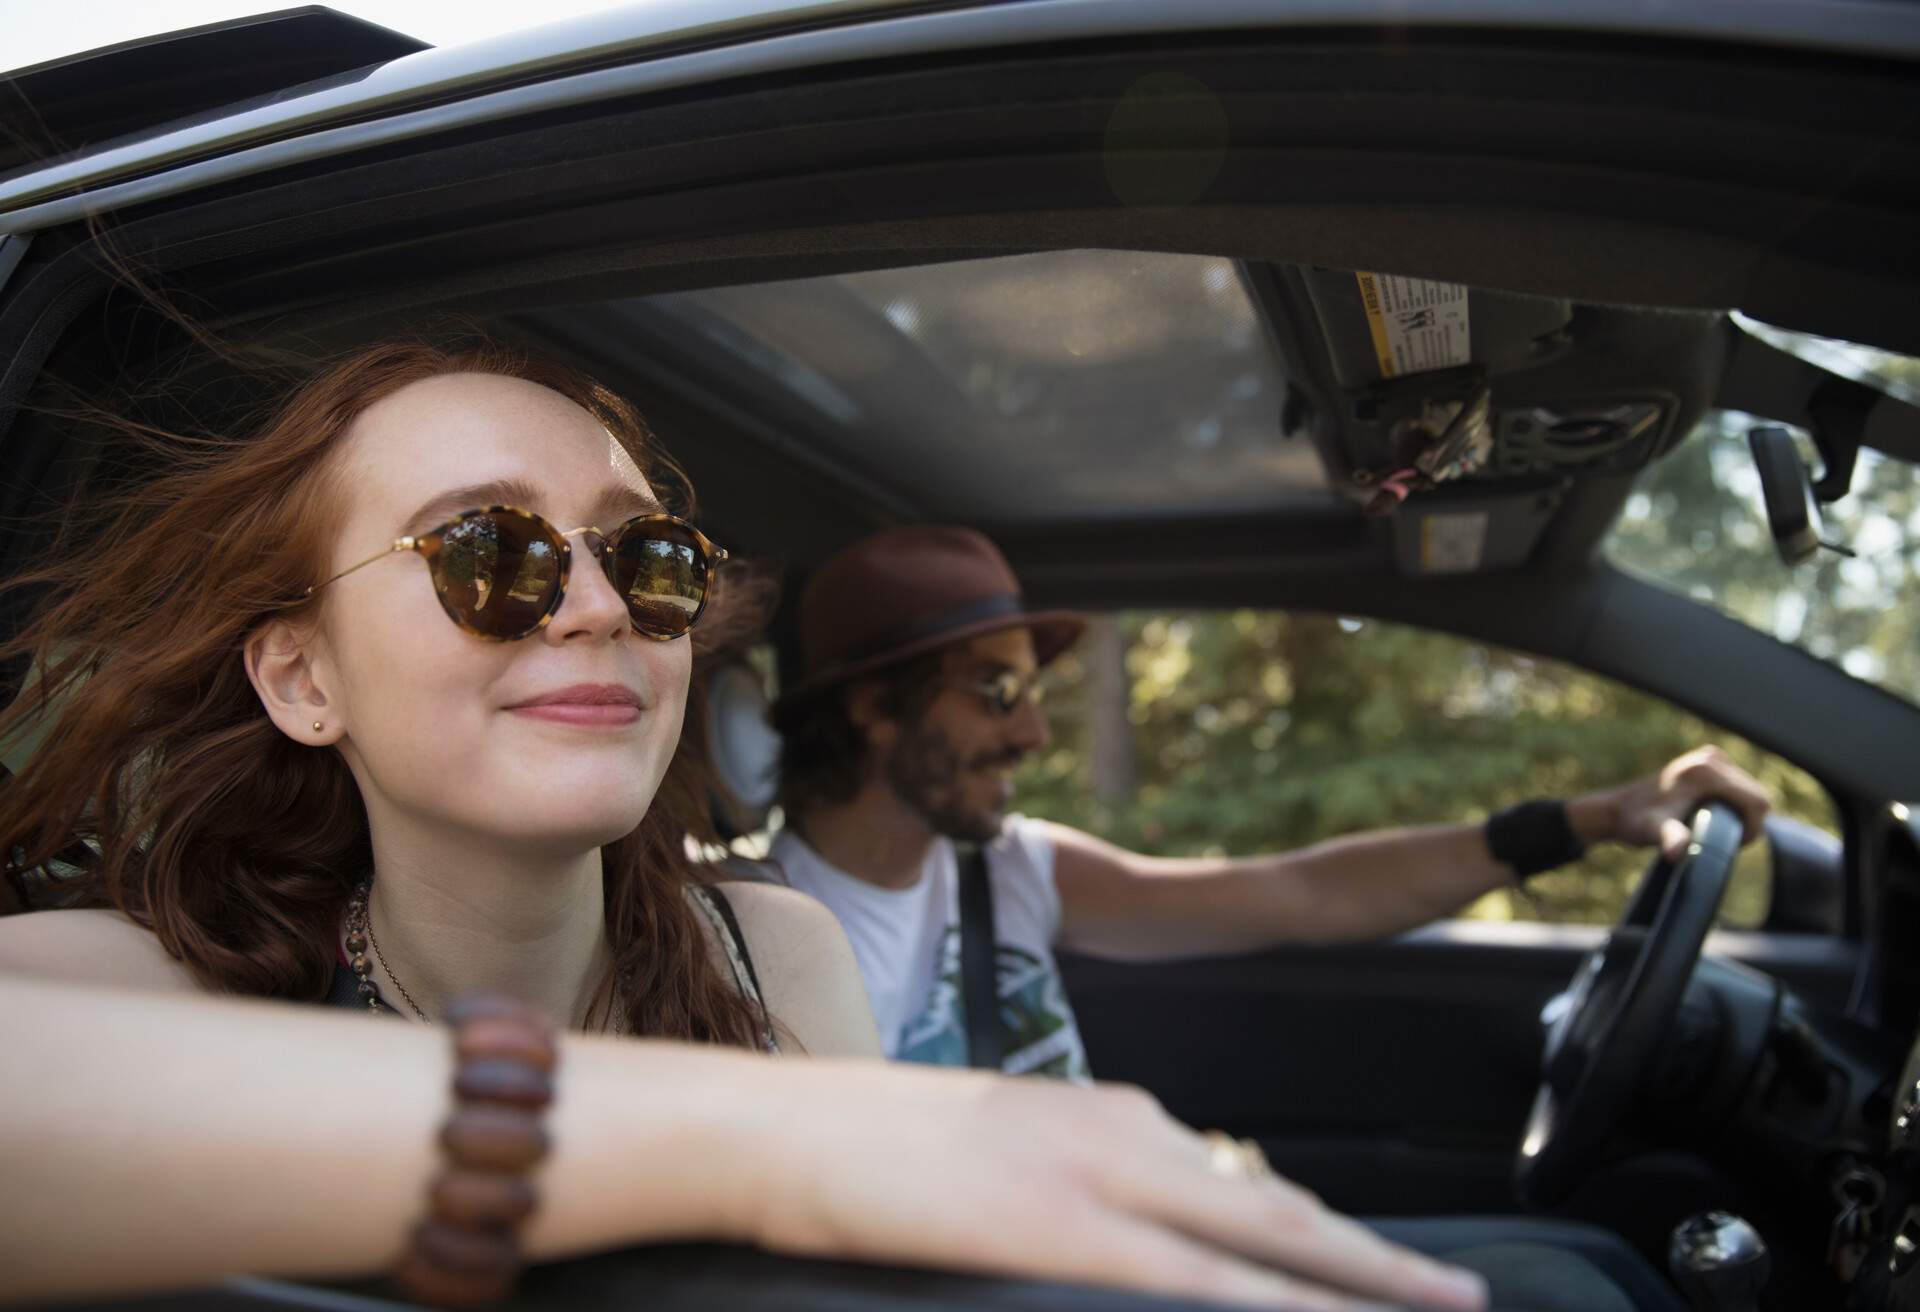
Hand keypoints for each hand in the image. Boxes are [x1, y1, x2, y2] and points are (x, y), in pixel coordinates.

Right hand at [744, 1061, 1489, 1310]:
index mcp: (1103, 1112)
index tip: (1370, 1264)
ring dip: (1352, 1280)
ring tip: (1435, 1308)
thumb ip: (1066, 1179)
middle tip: (1455, 1298)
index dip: (1314, 1231)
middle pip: (1273, 1204)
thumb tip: (1116, 1222)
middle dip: (1370, 1260)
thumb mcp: (989, 1153)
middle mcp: (1120, 1130)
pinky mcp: (1060, 1223)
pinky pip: (1193, 1275)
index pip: (1236, 1177)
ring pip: (1259, 1234)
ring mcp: (1094, 1174)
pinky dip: (1270, 1300)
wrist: (782, 1123)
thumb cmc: (867, 1146)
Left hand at [1570, 745, 1771, 859]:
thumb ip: (1670, 838)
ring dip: (1743, 815)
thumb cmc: (1635, 822)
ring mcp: (1711, 757)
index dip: (1753, 828)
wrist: (1617, 809)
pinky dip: (1736, 806)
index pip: (1757, 801)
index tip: (1732, 845)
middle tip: (1723, 841)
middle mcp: (1711, 757)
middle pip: (1757, 795)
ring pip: (1750, 792)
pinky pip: (1739, 788)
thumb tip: (1678, 852)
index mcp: (1706, 770)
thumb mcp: (1654, 831)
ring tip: (1716, 831)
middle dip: (1748, 822)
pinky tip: (1715, 819)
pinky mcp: (1709, 763)